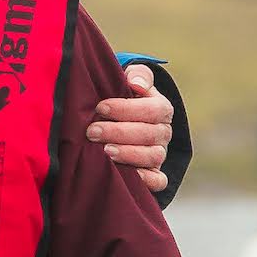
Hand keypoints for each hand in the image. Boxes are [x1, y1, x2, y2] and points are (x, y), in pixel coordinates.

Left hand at [89, 63, 172, 193]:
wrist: (126, 121)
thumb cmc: (125, 98)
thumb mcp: (132, 80)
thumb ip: (138, 75)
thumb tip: (136, 84)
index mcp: (161, 108)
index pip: (151, 109)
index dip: (126, 109)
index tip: (101, 108)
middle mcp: (163, 132)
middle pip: (149, 134)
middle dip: (118, 132)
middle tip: (92, 131)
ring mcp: (160, 153)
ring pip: (153, 156)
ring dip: (128, 154)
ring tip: (105, 151)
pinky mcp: (155, 173)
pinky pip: (158, 181)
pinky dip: (147, 180)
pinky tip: (127, 175)